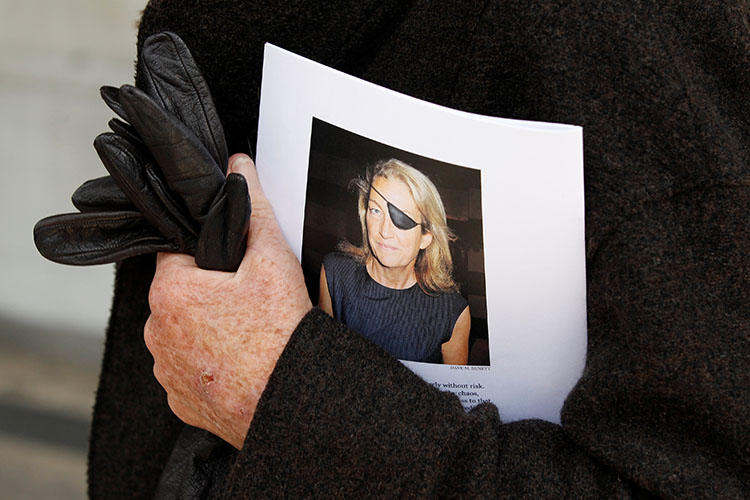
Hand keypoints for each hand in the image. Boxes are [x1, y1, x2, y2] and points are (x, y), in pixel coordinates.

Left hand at [144, 154, 311, 448]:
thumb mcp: (272, 260)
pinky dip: (209, 364)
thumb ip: (252, 209)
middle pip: (180, 293)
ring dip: (206, 329)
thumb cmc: (280, 333)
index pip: (176, 252)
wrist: (292, 401)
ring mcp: (166, 370)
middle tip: (247, 298)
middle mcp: (156, 332)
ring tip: (246, 334)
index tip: (231, 261)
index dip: (207, 251)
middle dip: (208, 290)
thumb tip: (239, 166)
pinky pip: (190, 370)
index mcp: (170, 291)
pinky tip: (240, 362)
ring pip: (182, 333)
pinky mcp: (180, 400)